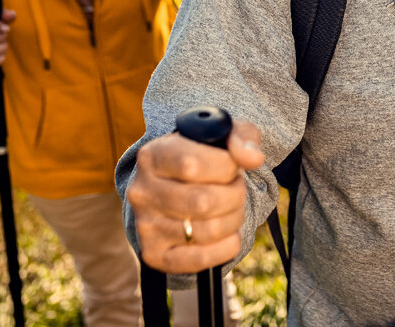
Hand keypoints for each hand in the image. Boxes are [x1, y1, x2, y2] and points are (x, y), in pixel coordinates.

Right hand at [128, 120, 264, 274]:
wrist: (176, 189)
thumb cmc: (204, 157)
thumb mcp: (223, 135)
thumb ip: (242, 137)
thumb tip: (253, 158)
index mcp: (152, 156)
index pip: (192, 165)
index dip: (226, 167)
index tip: (233, 166)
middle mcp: (141, 191)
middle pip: (202, 202)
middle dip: (234, 195)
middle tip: (236, 189)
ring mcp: (145, 225)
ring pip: (205, 231)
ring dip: (234, 220)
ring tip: (232, 208)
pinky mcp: (154, 254)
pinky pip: (199, 260)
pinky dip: (226, 247)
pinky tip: (230, 234)